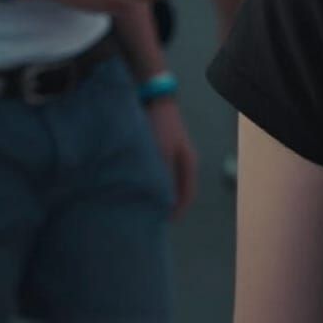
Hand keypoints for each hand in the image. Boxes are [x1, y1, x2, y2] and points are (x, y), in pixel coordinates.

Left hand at [144, 98, 197, 218]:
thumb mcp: (161, 154)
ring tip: (139, 205)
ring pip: (166, 181)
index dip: (176, 213)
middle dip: (165, 205)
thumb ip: (162, 178)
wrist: (153, 96)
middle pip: (176, 190)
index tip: (161, 226)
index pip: (187, 196)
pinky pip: (156, 173)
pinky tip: (135, 186)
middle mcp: (182, 161)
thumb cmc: (160, 126)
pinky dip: (149, 182)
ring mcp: (171, 154)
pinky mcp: (159, 149)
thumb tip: (161, 202)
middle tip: (149, 219)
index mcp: (188, 164)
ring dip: (156, 193)